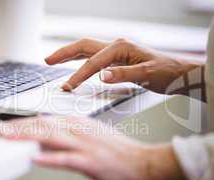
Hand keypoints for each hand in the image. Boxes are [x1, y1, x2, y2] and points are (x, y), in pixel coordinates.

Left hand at [0, 116, 188, 179]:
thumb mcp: (89, 136)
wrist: (141, 161)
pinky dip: (50, 158)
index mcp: (78, 123)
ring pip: (51, 137)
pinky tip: (35, 158)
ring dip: (27, 137)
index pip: (45, 120)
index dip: (24, 123)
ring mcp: (84, 145)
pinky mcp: (91, 161)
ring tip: (8, 138)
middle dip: (19, 127)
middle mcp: (79, 130)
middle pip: (44, 125)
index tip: (7, 126)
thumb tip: (44, 137)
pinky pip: (67, 159)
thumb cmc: (117, 150)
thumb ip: (67, 135)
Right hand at [45, 38, 202, 93]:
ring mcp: (116, 51)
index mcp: (121, 47)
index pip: (93, 62)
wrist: (179, 72)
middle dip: (64, 53)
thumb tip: (101, 76)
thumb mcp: (147, 74)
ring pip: (87, 49)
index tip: (67, 86)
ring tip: (54, 59)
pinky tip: (75, 64)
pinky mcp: (118, 58)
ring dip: (70, 54)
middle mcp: (117, 46)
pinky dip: (81, 60)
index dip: (78, 75)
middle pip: (84, 47)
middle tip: (47, 60)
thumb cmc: (166, 72)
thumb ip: (123, 74)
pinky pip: (94, 56)